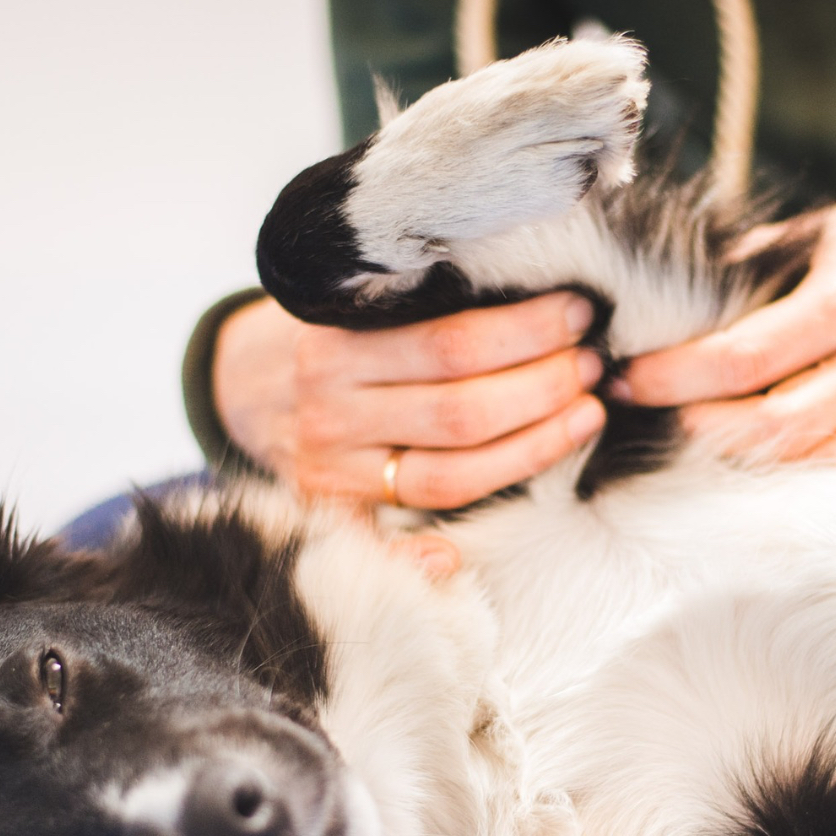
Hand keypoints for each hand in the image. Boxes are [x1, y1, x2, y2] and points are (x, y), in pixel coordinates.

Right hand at [212, 292, 604, 510]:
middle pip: (459, 414)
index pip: (449, 346)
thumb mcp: (352, 299)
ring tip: (585, 412)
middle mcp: (328, 412)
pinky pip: (392, 539)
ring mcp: (331, 470)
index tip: (577, 313)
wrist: (243, 385)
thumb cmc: (326, 332)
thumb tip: (528, 284)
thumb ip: (416, 296)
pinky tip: (472, 542)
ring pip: (450, 476)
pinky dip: (428, 551)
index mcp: (332, 347)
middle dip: (542, 388)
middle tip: (592, 364)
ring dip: (532, 447)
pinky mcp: (335, 512)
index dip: (525, 334)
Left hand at [615, 189, 835, 479]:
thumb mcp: (805, 233)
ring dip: (762, 469)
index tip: (627, 380)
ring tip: (707, 452)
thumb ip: (737, 272)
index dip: (674, 377)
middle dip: (703, 432)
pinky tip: (811, 489)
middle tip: (657, 421)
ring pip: (832, 463)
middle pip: (780, 425)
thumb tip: (646, 304)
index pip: (744, 358)